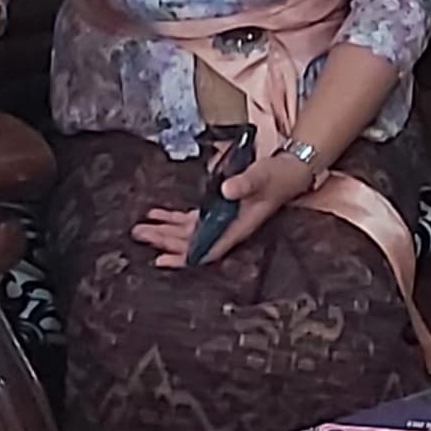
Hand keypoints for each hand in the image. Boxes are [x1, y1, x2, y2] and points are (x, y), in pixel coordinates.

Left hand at [132, 144, 307, 268]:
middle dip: (164, 240)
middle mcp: (227, 228)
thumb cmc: (277, 177)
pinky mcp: (219, 209)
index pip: (206, 249)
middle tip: (140, 234)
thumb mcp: (261, 178)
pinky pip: (192, 220)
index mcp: (237, 227)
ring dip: (165, 230)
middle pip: (190, 242)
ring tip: (141, 228)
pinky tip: (157, 214)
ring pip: (188, 232)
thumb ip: (244, 184)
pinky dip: (173, 218)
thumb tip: (225, 191)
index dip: (184, 257)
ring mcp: (222, 220)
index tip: (162, 259)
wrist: (290, 171)